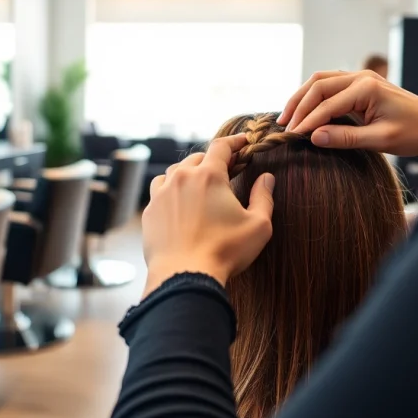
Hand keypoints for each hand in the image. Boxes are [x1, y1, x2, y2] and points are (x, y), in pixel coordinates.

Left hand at [142, 135, 274, 295]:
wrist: (184, 275)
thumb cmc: (225, 251)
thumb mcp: (258, 225)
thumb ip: (264, 197)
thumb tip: (267, 178)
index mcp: (209, 175)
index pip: (221, 146)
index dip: (235, 142)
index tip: (243, 142)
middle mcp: (181, 178)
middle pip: (197, 157)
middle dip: (212, 160)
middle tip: (226, 169)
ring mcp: (161, 194)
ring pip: (174, 172)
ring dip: (188, 173)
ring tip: (199, 184)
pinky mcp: (150, 212)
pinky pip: (159, 192)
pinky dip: (170, 190)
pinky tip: (179, 203)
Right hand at [277, 70, 417, 164]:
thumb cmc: (415, 133)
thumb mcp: (380, 140)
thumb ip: (345, 138)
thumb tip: (313, 137)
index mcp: (366, 88)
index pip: (326, 104)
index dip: (306, 121)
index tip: (291, 137)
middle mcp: (361, 77)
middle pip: (317, 85)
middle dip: (298, 105)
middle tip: (283, 126)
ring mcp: (361, 78)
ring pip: (321, 81)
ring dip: (303, 97)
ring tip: (288, 117)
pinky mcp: (362, 85)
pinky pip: (330, 85)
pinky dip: (314, 96)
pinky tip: (306, 111)